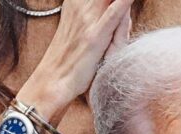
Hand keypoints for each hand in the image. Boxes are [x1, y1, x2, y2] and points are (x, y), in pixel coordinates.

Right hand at [18, 0, 133, 117]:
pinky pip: (112, 15)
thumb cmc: (68, 56)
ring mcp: (87, 20)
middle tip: (127, 0)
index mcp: (76, 2)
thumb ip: (94, 13)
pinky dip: (122, 4)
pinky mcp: (94, 37)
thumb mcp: (78, 27)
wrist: (53, 80)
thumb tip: (114, 8)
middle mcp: (81, 6)